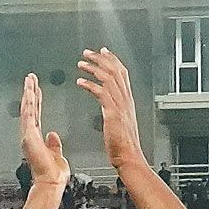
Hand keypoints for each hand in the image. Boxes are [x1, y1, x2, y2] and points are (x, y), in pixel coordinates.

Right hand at [18, 74, 69, 187]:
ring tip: (29, 80)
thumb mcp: (57, 155)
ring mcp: (27, 135)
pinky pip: (28, 116)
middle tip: (30, 78)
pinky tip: (29, 92)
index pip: (36, 114)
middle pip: (29, 108)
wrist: (50, 183)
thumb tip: (52, 134)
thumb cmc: (53, 175)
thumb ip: (54, 144)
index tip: (36, 89)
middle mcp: (29, 135)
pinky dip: (28, 103)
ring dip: (28, 93)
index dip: (36, 100)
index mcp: (36, 138)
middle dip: (30, 92)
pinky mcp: (29, 136)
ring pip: (27, 109)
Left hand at [75, 48, 144, 171]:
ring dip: (93, 68)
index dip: (112, 60)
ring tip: (81, 64)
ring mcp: (120, 105)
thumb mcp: (121, 122)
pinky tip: (80, 82)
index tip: (103, 52)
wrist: (128, 157)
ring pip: (108, 78)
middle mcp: (125, 99)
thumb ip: (115, 110)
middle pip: (115, 71)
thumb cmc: (123, 145)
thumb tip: (109, 105)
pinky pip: (101, 93)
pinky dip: (89, 85)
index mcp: (127, 100)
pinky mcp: (112, 113)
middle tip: (87, 53)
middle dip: (101, 59)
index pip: (122, 73)